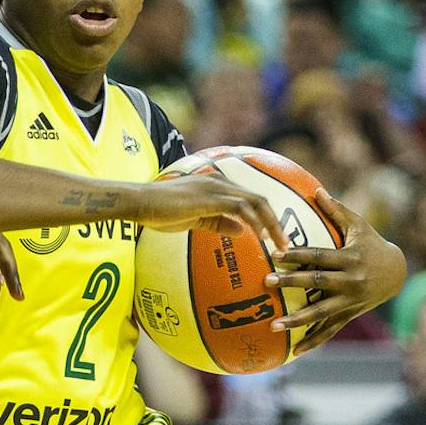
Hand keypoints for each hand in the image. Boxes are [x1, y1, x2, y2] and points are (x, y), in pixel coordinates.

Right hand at [126, 171, 288, 254]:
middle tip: (286, 242)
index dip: (266, 216)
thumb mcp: (194, 219)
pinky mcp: (210, 197)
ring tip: (281, 243)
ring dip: (271, 224)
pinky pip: (241, 208)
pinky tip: (261, 237)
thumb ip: (218, 222)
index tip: (275, 235)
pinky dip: (255, 222)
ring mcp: (216, 187)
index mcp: (216, 185)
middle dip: (275, 220)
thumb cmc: (159, 211)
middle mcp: (220, 182)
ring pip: (255, 202)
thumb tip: (241, 230)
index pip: (249, 198)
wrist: (139, 202)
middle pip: (259, 198)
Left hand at [266, 187, 405, 349]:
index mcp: (350, 258)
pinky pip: (329, 331)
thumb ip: (337, 210)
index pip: (319, 256)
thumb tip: (317, 190)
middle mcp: (350, 281)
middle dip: (291, 283)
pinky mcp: (349, 315)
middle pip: (316, 282)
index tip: (276, 254)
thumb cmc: (372, 244)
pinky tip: (294, 351)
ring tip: (274, 325)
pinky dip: (313, 341)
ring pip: (321, 312)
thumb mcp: (359, 225)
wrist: (397, 273)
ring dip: (297, 320)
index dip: (298, 255)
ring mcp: (350, 301)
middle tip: (267, 282)